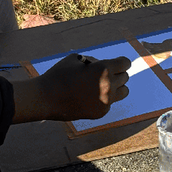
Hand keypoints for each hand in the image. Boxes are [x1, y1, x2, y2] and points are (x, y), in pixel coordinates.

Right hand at [11, 54, 131, 123]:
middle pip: (125, 77)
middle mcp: (109, 85)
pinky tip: (89, 97)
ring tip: (103, 85)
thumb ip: (94, 61)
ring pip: (124, 91)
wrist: (46, 98)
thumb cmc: (59, 75)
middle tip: (103, 74)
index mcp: (104, 69)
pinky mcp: (101, 112)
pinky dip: (104, 99)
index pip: (125, 63)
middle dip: (116, 74)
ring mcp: (106, 101)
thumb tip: (105, 65)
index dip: (119, 62)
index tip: (114, 63)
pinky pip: (110, 103)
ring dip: (117, 87)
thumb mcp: (76, 59)